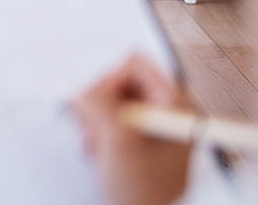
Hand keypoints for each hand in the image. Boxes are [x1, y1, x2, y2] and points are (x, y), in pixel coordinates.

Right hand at [72, 54, 191, 204]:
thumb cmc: (146, 196)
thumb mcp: (119, 143)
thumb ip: (100, 104)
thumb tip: (81, 85)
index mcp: (176, 105)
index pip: (135, 65)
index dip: (109, 81)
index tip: (97, 103)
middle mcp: (166, 111)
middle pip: (120, 83)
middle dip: (100, 106)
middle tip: (96, 131)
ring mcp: (151, 127)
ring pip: (110, 103)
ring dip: (95, 124)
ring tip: (98, 147)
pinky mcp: (137, 142)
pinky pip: (108, 123)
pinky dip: (97, 136)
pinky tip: (98, 153)